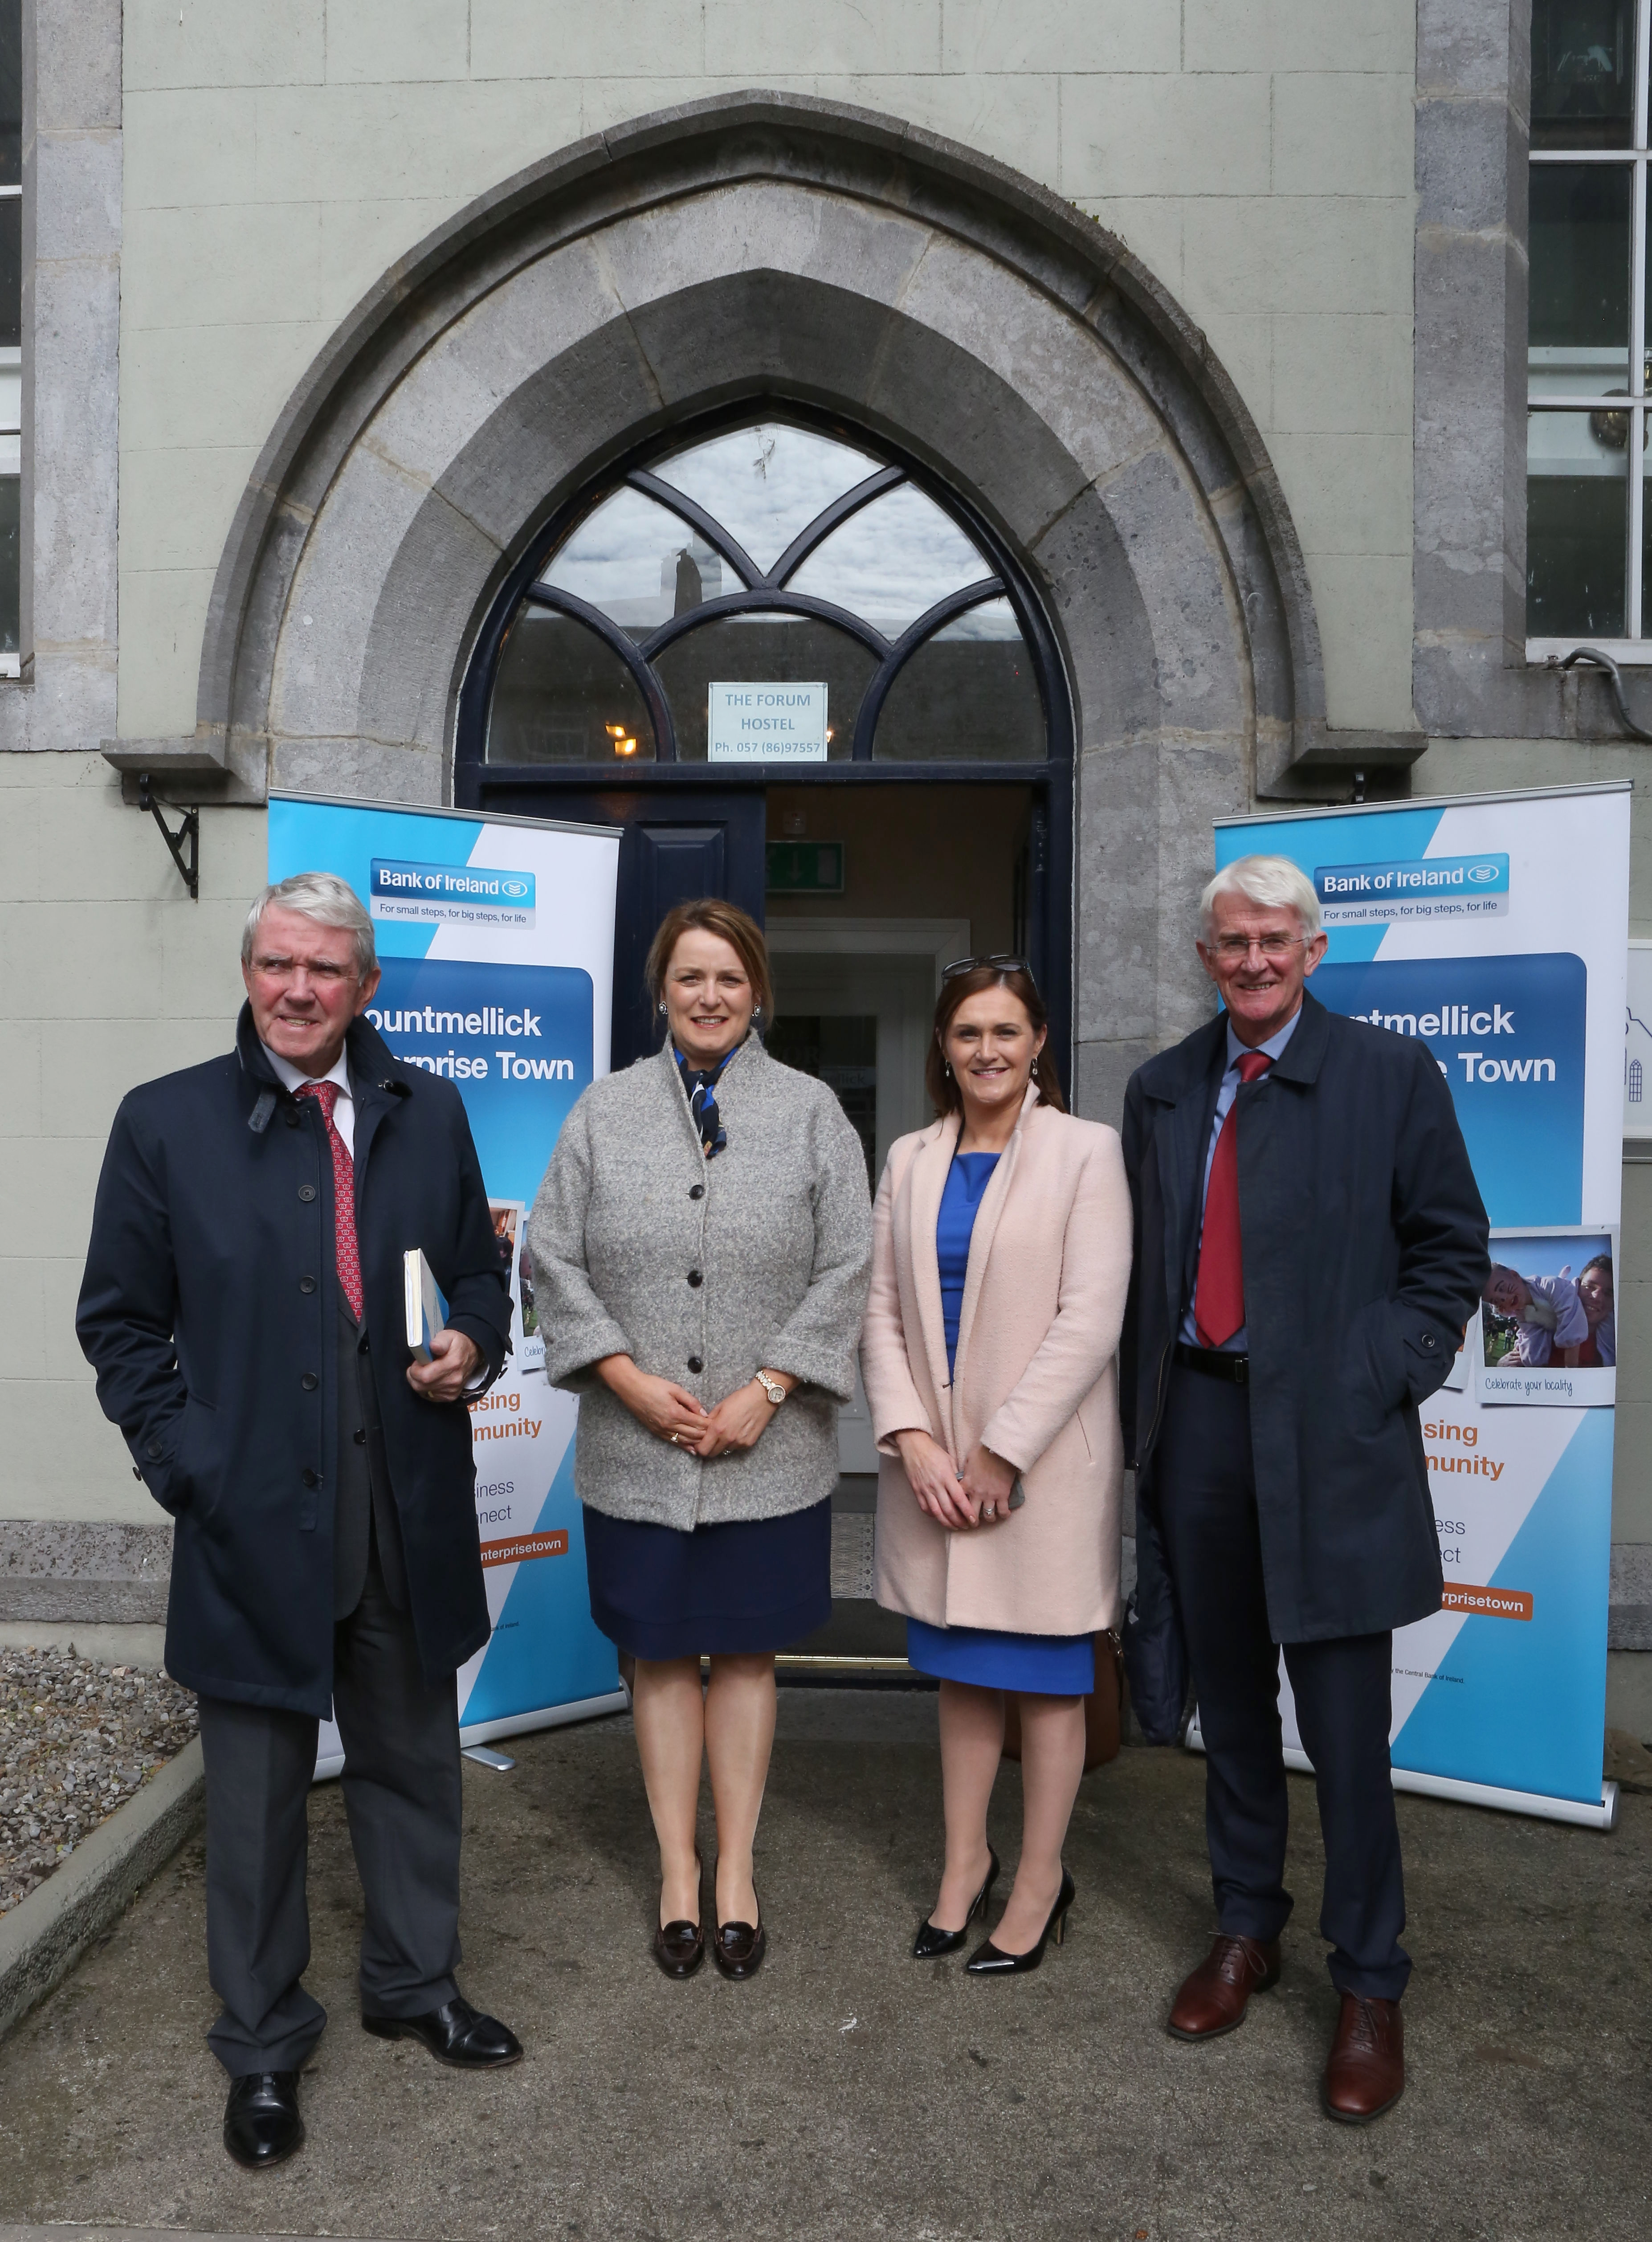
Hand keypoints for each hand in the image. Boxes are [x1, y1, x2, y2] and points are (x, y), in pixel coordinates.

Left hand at [407, 1328, 483, 1403]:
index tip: (416, 1363)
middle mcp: (454, 1379)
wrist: (472, 1353)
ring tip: (424, 1372)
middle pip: (422, 1386)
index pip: (424, 1376)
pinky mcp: (451, 1395)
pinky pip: (430, 1396)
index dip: (414, 1371)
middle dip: (414, 1377)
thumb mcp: (449, 1336)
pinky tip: (429, 1379)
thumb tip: (433, 1346)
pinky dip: (426, 1389)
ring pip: (424, 1392)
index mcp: (452, 1364)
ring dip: (419, 1383)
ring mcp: (453, 1389)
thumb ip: (440, 1341)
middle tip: (417, 1367)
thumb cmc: (458, 1344)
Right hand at [595, 1354, 709, 1446]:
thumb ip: (691, 1402)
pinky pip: (673, 1442)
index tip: (718, 1423)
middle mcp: (669, 1425)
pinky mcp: (656, 1432)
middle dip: (706, 1434)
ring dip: (697, 1442)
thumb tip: (703, 1413)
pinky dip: (684, 1446)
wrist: (632, 1389)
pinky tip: (692, 1449)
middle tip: (716, 1434)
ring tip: (708, 1443)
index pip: (698, 1424)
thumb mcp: (675, 1389)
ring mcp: (662, 1430)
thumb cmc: (653, 1385)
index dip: (709, 1425)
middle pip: (693, 1434)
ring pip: (684, 1441)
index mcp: (675, 1413)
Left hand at [693, 1379, 781, 1458]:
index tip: (699, 1443)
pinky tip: (736, 1431)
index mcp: (718, 1428)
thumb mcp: (720, 1406)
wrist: (762, 1398)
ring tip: (726, 1432)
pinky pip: (736, 1448)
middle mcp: (728, 1439)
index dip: (699, 1448)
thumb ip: (709, 1420)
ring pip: (724, 1451)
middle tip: (710, 1440)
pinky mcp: (748, 1443)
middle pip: (712, 1454)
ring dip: (722, 1445)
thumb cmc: (741, 1399)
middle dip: (709, 1448)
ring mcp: (739, 1443)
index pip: (703, 1450)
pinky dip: (733, 1443)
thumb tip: (702, 1428)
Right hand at [893, 1427, 976, 1530]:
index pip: (959, 1499)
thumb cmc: (934, 1452)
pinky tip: (940, 1518)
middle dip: (959, 1521)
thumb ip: (957, 1476)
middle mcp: (936, 1485)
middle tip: (967, 1525)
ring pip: (937, 1513)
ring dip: (947, 1523)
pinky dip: (933, 1516)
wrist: (914, 1446)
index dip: (968, 1512)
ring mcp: (925, 1489)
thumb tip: (965, 1488)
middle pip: (949, 1510)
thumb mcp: (950, 1461)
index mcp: (946, 1476)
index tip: (974, 1520)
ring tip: (955, 1526)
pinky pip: (925, 1508)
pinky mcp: (916, 1491)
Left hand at [960, 1441, 1017, 1525]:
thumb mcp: (968, 1460)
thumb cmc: (984, 1452)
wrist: (1000, 1450)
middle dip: (971, 1521)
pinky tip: (1005, 1514)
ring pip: (988, 1515)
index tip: (958, 1513)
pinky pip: (1003, 1510)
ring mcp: (990, 1495)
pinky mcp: (1003, 1495)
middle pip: (972, 1514)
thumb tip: (963, 1475)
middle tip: (972, 1523)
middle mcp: (977, 1493)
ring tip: (989, 1519)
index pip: (957, 1501)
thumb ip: (965, 1471)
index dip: (957, 1509)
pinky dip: (1004, 1514)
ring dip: (989, 1519)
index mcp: (967, 1484)